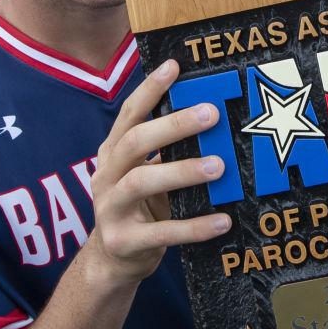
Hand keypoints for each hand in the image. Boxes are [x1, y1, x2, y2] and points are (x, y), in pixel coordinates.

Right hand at [87, 59, 232, 284]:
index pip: (128, 115)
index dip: (149, 90)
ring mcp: (110, 209)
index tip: (174, 67)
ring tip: (219, 167)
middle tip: (211, 114)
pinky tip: (222, 221)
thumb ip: (167, 152)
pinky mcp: (123, 241)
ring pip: (141, 182)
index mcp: (112, 154)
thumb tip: (212, 120)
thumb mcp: (148, 174)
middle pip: (134, 142)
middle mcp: (105, 176)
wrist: (114, 261)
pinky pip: (161, 232)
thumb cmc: (141, 208)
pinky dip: (193, 226)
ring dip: (182, 172)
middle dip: (172, 125)